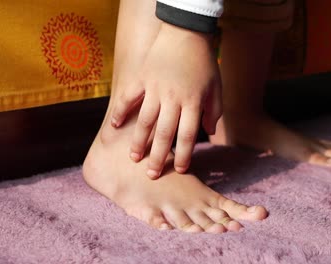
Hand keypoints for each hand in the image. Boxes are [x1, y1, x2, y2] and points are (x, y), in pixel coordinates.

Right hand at [110, 22, 221, 178]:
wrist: (186, 34)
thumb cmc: (204, 64)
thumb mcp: (216, 88)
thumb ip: (214, 112)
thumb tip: (208, 133)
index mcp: (193, 103)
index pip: (187, 136)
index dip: (184, 155)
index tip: (180, 170)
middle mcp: (172, 99)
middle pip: (164, 134)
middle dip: (158, 157)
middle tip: (153, 175)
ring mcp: (154, 88)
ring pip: (144, 121)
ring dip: (138, 141)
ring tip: (134, 158)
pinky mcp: (141, 78)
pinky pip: (128, 98)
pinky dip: (120, 113)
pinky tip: (115, 128)